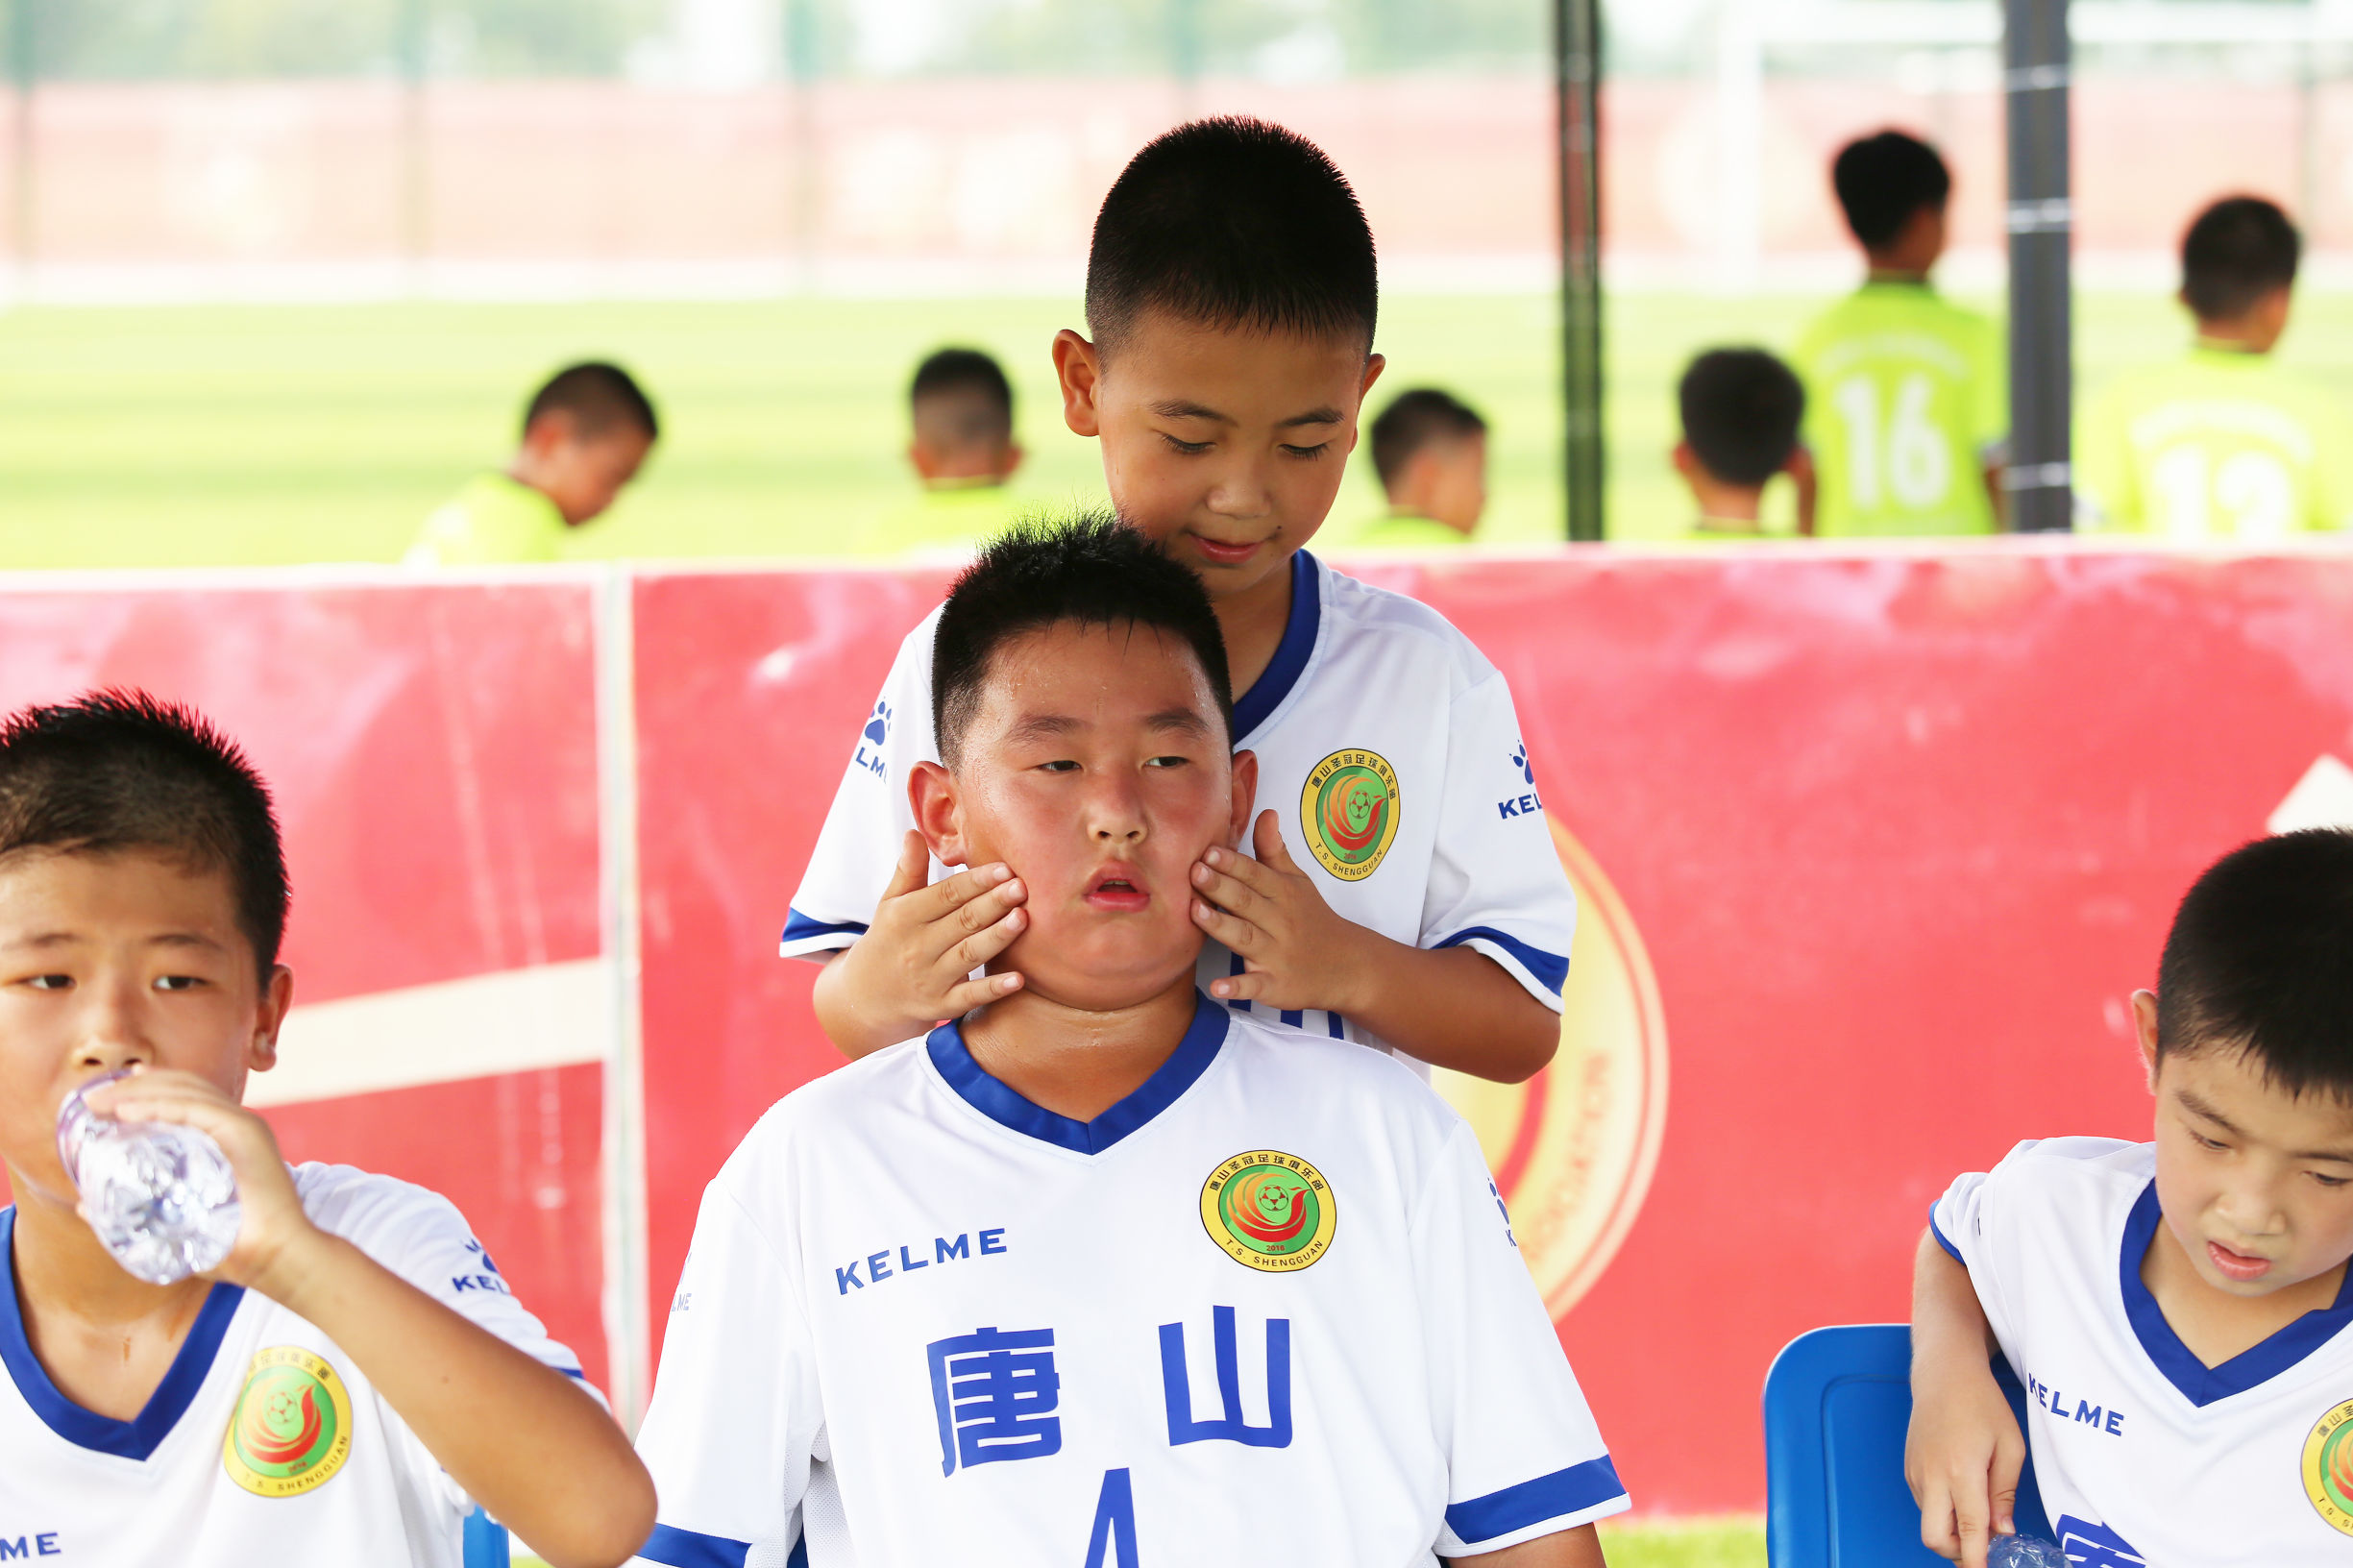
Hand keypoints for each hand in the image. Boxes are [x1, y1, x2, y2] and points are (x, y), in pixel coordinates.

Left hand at [85, 1066, 319, 1299]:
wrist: (277, 1259)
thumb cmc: (234, 1249)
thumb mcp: (174, 1225)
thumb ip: (134, 1212)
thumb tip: (83, 1205)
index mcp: (227, 1138)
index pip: (184, 1098)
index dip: (145, 1089)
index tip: (107, 1094)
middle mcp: (237, 1124)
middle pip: (182, 1087)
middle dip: (132, 1086)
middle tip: (90, 1096)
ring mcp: (245, 1125)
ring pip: (187, 1092)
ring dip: (138, 1091)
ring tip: (100, 1101)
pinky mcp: (247, 1133)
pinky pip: (198, 1109)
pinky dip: (160, 1105)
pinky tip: (127, 1111)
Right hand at [826, 830, 1026, 1045]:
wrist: (864, 999)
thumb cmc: (888, 941)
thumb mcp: (890, 905)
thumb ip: (908, 871)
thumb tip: (914, 832)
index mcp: (904, 917)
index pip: (945, 895)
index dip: (975, 882)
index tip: (1004, 868)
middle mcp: (916, 947)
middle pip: (961, 922)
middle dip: (993, 903)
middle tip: (1023, 887)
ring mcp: (929, 979)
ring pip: (968, 955)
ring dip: (996, 938)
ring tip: (1023, 919)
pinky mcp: (940, 1007)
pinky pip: (969, 997)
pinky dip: (993, 989)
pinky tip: (1018, 979)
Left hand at [1190, 810, 1371, 1014]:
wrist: (1347, 966)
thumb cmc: (1313, 918)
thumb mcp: (1297, 881)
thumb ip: (1274, 850)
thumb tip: (1265, 811)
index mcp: (1283, 894)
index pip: (1255, 875)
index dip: (1232, 863)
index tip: (1208, 850)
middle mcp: (1279, 922)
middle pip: (1247, 902)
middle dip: (1220, 887)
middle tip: (1194, 871)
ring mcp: (1276, 955)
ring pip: (1245, 938)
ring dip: (1220, 926)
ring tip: (1196, 912)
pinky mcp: (1274, 985)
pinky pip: (1254, 986)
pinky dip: (1237, 987)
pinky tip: (1218, 986)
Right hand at [1906, 1359, 2025, 1567]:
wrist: (1944, 1374)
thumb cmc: (1982, 1404)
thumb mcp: (2010, 1446)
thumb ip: (2005, 1492)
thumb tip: (2002, 1531)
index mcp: (1962, 1472)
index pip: (1969, 1530)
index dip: (1976, 1558)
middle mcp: (1932, 1477)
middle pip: (1934, 1538)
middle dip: (1957, 1552)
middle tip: (1981, 1546)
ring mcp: (1916, 1473)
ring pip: (1928, 1522)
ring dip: (1951, 1530)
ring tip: (1977, 1509)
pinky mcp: (1909, 1468)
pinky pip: (1924, 1504)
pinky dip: (1942, 1511)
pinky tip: (1960, 1492)